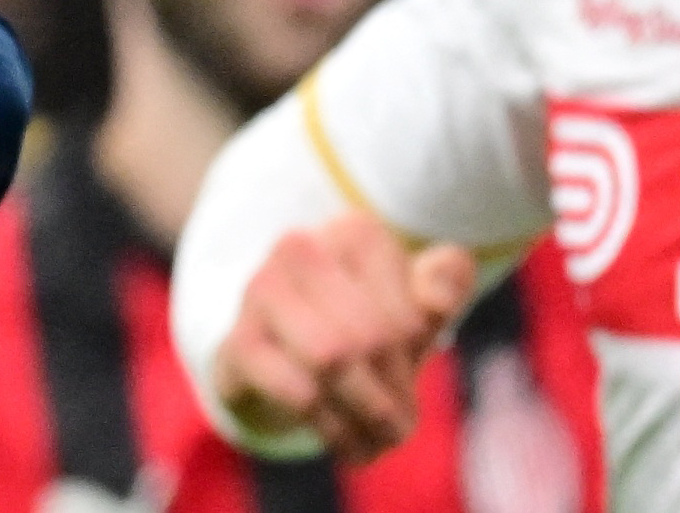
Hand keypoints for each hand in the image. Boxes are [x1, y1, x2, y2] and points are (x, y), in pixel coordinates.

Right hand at [212, 214, 474, 459]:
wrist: (277, 350)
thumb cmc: (360, 327)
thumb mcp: (410, 311)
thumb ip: (443, 289)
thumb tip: (438, 298)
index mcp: (356, 234)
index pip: (404, 316)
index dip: (411, 364)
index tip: (408, 389)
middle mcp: (301, 248)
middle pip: (369, 340)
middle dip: (391, 399)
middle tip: (399, 432)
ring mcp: (261, 291)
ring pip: (331, 361)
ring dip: (362, 419)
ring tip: (375, 445)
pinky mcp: (237, 341)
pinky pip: (296, 391)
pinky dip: (329, 428)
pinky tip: (341, 444)